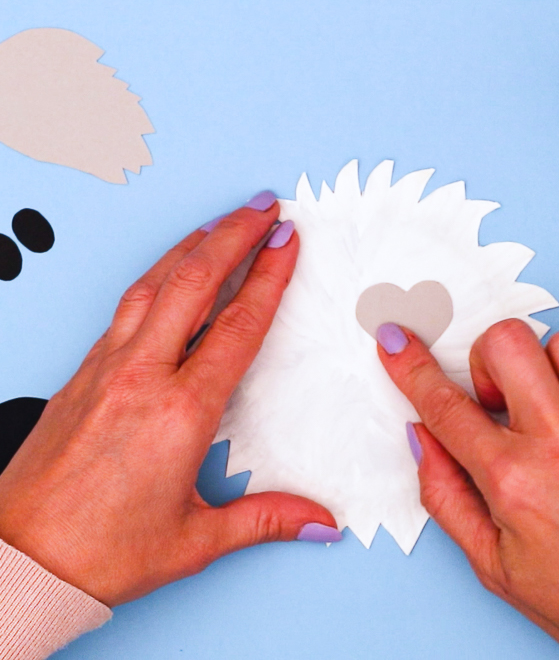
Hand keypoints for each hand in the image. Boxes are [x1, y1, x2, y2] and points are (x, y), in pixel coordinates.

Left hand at [0, 195, 338, 607]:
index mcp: (180, 413)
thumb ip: (266, 519)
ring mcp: (106, 366)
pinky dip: (157, 274)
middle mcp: (141, 376)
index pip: (237, 326)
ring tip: (222, 221)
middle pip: (195, 283)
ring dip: (193, 244)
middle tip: (263, 206)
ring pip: (154, 283)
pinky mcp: (83, 370)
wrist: (19, 560)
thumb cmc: (101, 552)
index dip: (268, 277)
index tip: (287, 241)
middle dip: (234, 235)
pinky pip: (126, 303)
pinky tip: (170, 269)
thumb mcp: (195, 540)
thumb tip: (320, 523)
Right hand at [377, 319, 558, 658]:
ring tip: (550, 403)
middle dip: (485, 358)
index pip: (443, 404)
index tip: (394, 341)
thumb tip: (423, 438)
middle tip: (496, 395)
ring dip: (544, 365)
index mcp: (513, 480)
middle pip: (505, 343)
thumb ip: (444, 495)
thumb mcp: (494, 565)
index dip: (408, 365)